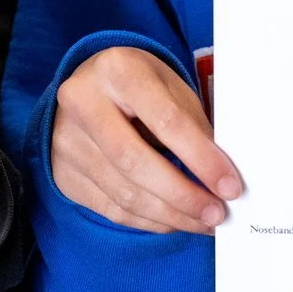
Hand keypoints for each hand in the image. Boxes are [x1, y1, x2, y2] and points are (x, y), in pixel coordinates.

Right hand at [51, 46, 239, 233]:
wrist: (88, 87)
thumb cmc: (139, 87)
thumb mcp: (169, 88)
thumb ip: (193, 126)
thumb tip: (222, 177)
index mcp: (117, 70)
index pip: (165, 121)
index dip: (201, 159)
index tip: (230, 186)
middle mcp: (82, 102)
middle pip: (136, 162)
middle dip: (183, 195)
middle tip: (217, 213)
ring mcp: (66, 141)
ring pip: (123, 193)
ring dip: (171, 215)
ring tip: (203, 221)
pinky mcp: (62, 173)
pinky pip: (111, 209)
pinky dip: (149, 221)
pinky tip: (175, 220)